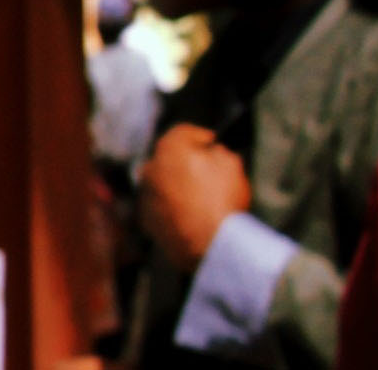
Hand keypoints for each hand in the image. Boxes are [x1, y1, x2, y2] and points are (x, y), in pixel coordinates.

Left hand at [138, 123, 252, 270]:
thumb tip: (213, 153)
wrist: (211, 244)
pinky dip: (171, 207)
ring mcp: (145, 195)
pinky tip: (191, 215)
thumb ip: (218, 152)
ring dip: (177, 186)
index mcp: (169, 148)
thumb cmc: (222, 199)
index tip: (213, 145)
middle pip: (170, 158)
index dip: (201, 137)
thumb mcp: (232, 163)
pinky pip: (160, 206)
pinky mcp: (146, 220)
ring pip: (162, 183)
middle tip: (209, 174)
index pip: (184, 132)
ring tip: (201, 199)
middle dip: (186, 163)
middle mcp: (150, 168)